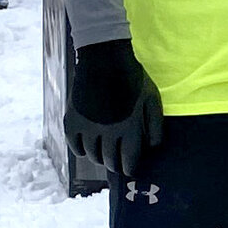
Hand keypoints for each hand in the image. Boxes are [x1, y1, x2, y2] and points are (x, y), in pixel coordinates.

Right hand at [65, 38, 162, 176]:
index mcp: (128, 128)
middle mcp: (107, 132)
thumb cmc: (132, 77)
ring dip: (99, 157)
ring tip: (104, 153)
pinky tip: (87, 146)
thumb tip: (153, 148)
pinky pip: (74, 146)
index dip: (129, 168)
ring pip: (92, 156)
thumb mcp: (152, 98)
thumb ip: (155, 125)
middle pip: (109, 161)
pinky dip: (81, 150)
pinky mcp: (72, 120)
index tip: (129, 168)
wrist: (103, 58)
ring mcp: (88, 127)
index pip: (128, 162)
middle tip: (117, 163)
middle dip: (115, 165)